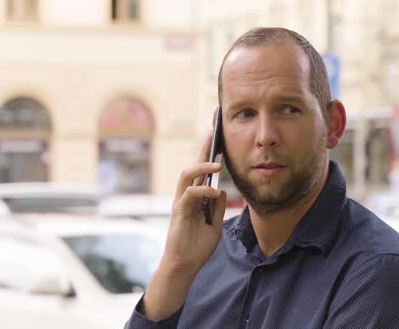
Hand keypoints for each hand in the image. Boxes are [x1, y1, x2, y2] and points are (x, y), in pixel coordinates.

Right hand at [161, 132, 226, 275]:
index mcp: (195, 199)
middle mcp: (186, 197)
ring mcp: (181, 203)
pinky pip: (189, 193)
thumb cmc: (198, 247)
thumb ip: (217, 207)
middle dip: (203, 150)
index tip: (220, 142)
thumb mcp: (215, 225)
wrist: (185, 265)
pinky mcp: (178, 211)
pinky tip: (212, 191)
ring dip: (201, 167)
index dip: (210, 157)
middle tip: (213, 134)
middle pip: (193, 167)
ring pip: (187, 175)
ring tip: (217, 164)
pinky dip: (202, 190)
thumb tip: (220, 190)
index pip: (202, 173)